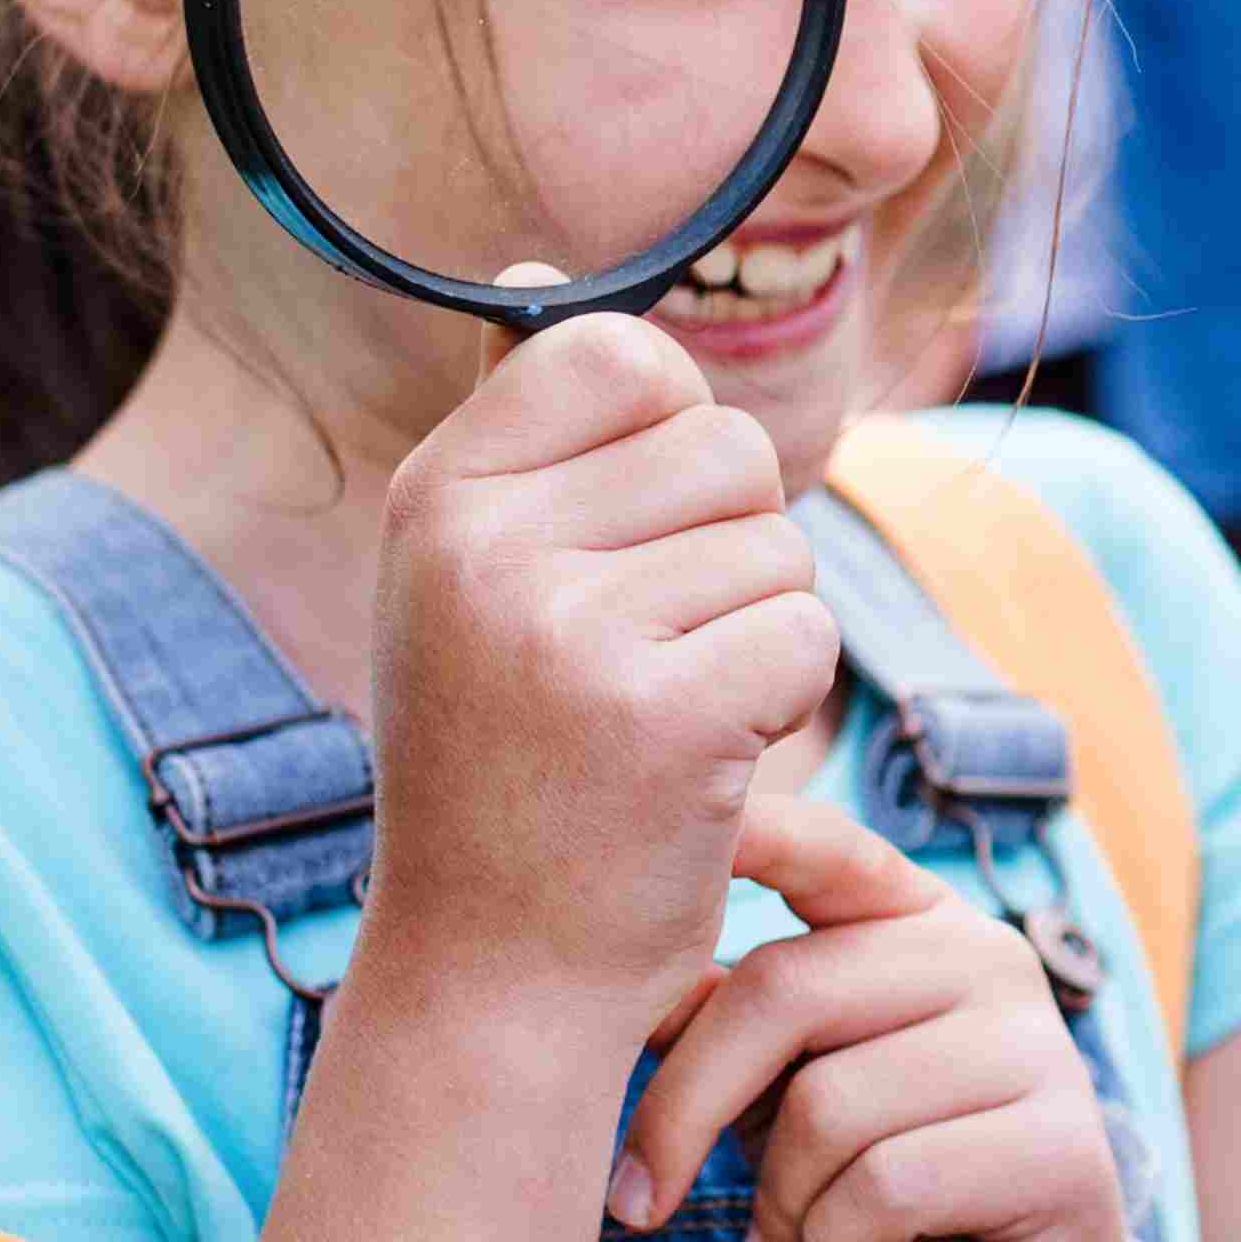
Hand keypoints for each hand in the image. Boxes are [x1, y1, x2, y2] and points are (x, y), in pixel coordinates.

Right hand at [362, 312, 839, 1021]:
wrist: (493, 974)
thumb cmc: (503, 765)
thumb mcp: (470, 583)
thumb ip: (520, 434)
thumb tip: (546, 267)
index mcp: (438, 494)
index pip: (620, 352)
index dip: (671, 438)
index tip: (634, 540)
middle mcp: (484, 546)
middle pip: (727, 447)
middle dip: (731, 551)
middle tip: (650, 659)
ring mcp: (566, 629)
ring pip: (777, 546)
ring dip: (759, 635)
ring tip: (667, 717)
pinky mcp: (663, 714)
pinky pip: (803, 637)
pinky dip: (784, 706)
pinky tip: (703, 766)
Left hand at [619, 787, 1141, 1241]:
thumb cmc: (889, 1202)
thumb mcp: (791, 1101)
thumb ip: (729, 1030)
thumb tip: (615, 976)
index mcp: (919, 925)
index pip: (826, 848)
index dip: (746, 829)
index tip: (651, 828)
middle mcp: (989, 959)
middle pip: (784, 989)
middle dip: (682, 1109)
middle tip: (637, 1202)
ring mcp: (1037, 1048)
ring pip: (830, 1106)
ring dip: (776, 1204)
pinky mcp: (1061, 1150)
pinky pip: (887, 1187)